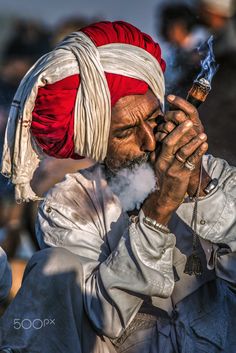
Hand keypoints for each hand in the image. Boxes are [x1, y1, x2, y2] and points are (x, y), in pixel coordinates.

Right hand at [143, 96, 207, 224]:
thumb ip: (160, 152)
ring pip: (182, 151)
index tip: (179, 119)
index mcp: (157, 156)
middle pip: (170, 142)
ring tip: (203, 134)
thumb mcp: (158, 165)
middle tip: (189, 120)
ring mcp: (170, 168)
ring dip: (193, 142)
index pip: (162, 138)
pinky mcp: (180, 176)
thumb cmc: (163, 180)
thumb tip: (165, 136)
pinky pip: (190, 161)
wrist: (163, 199)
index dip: (170, 128)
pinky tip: (205, 145)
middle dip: (180, 130)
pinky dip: (198, 152)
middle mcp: (162, 161)